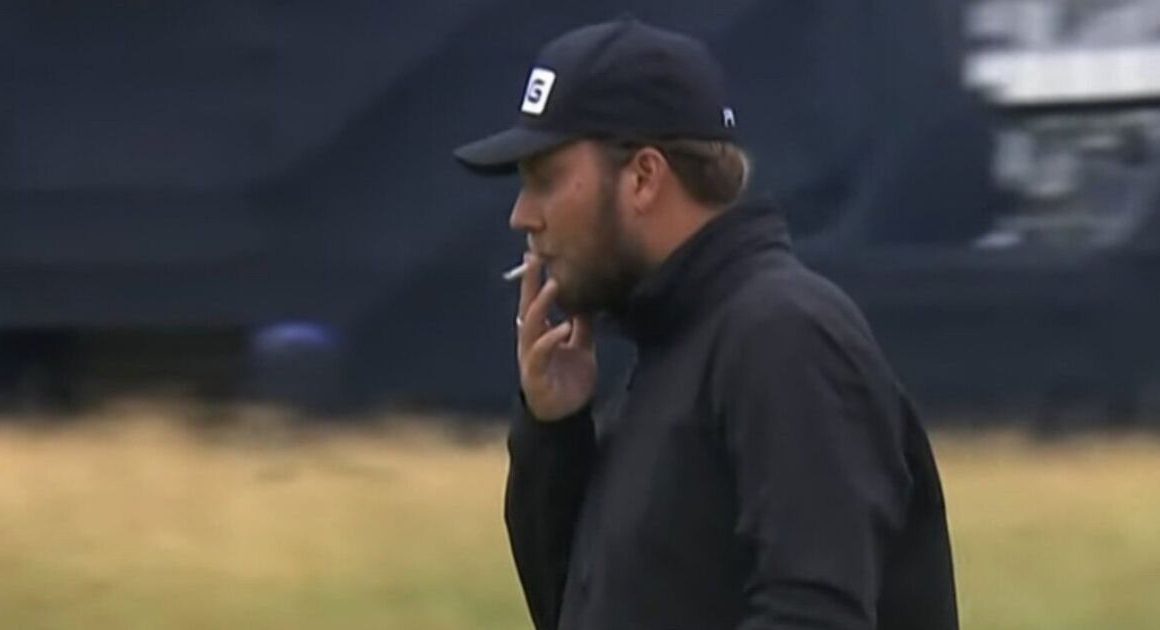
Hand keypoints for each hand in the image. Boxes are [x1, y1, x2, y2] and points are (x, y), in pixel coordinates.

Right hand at [516, 254, 597, 421]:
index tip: (536, 254)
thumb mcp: (581, 348)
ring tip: (553, 285)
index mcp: (540, 334)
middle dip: (531, 283)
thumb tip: (589, 303)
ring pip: (530, 325)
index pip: (535, 301)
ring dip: (541, 304)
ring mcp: (530, 357)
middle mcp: (531, 342)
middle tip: (537, 259)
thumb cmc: (569, 381)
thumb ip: (582, 326)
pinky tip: (564, 327)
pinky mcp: (534, 375)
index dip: (535, 279)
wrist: (564, 417)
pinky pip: (539, 353)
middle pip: (528, 307)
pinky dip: (551, 338)